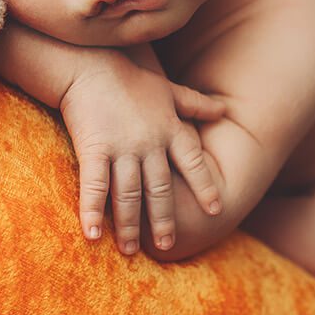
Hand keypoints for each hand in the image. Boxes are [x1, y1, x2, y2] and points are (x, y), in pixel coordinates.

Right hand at [58, 54, 227, 255]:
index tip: (215, 210)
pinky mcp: (94, 149)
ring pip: (129, 195)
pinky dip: (93, 212)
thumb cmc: (129, 78)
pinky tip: (93, 236)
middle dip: (163, 219)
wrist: (89, 63)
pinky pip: (95, 187)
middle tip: (166, 245)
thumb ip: (196, 104)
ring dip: (129, 225)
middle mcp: (151, 143)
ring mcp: (123, 148)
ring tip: (129, 250)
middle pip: (161, 189)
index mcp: (171, 129)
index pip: (194, 164)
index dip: (205, 187)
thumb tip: (225, 109)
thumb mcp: (168, 89)